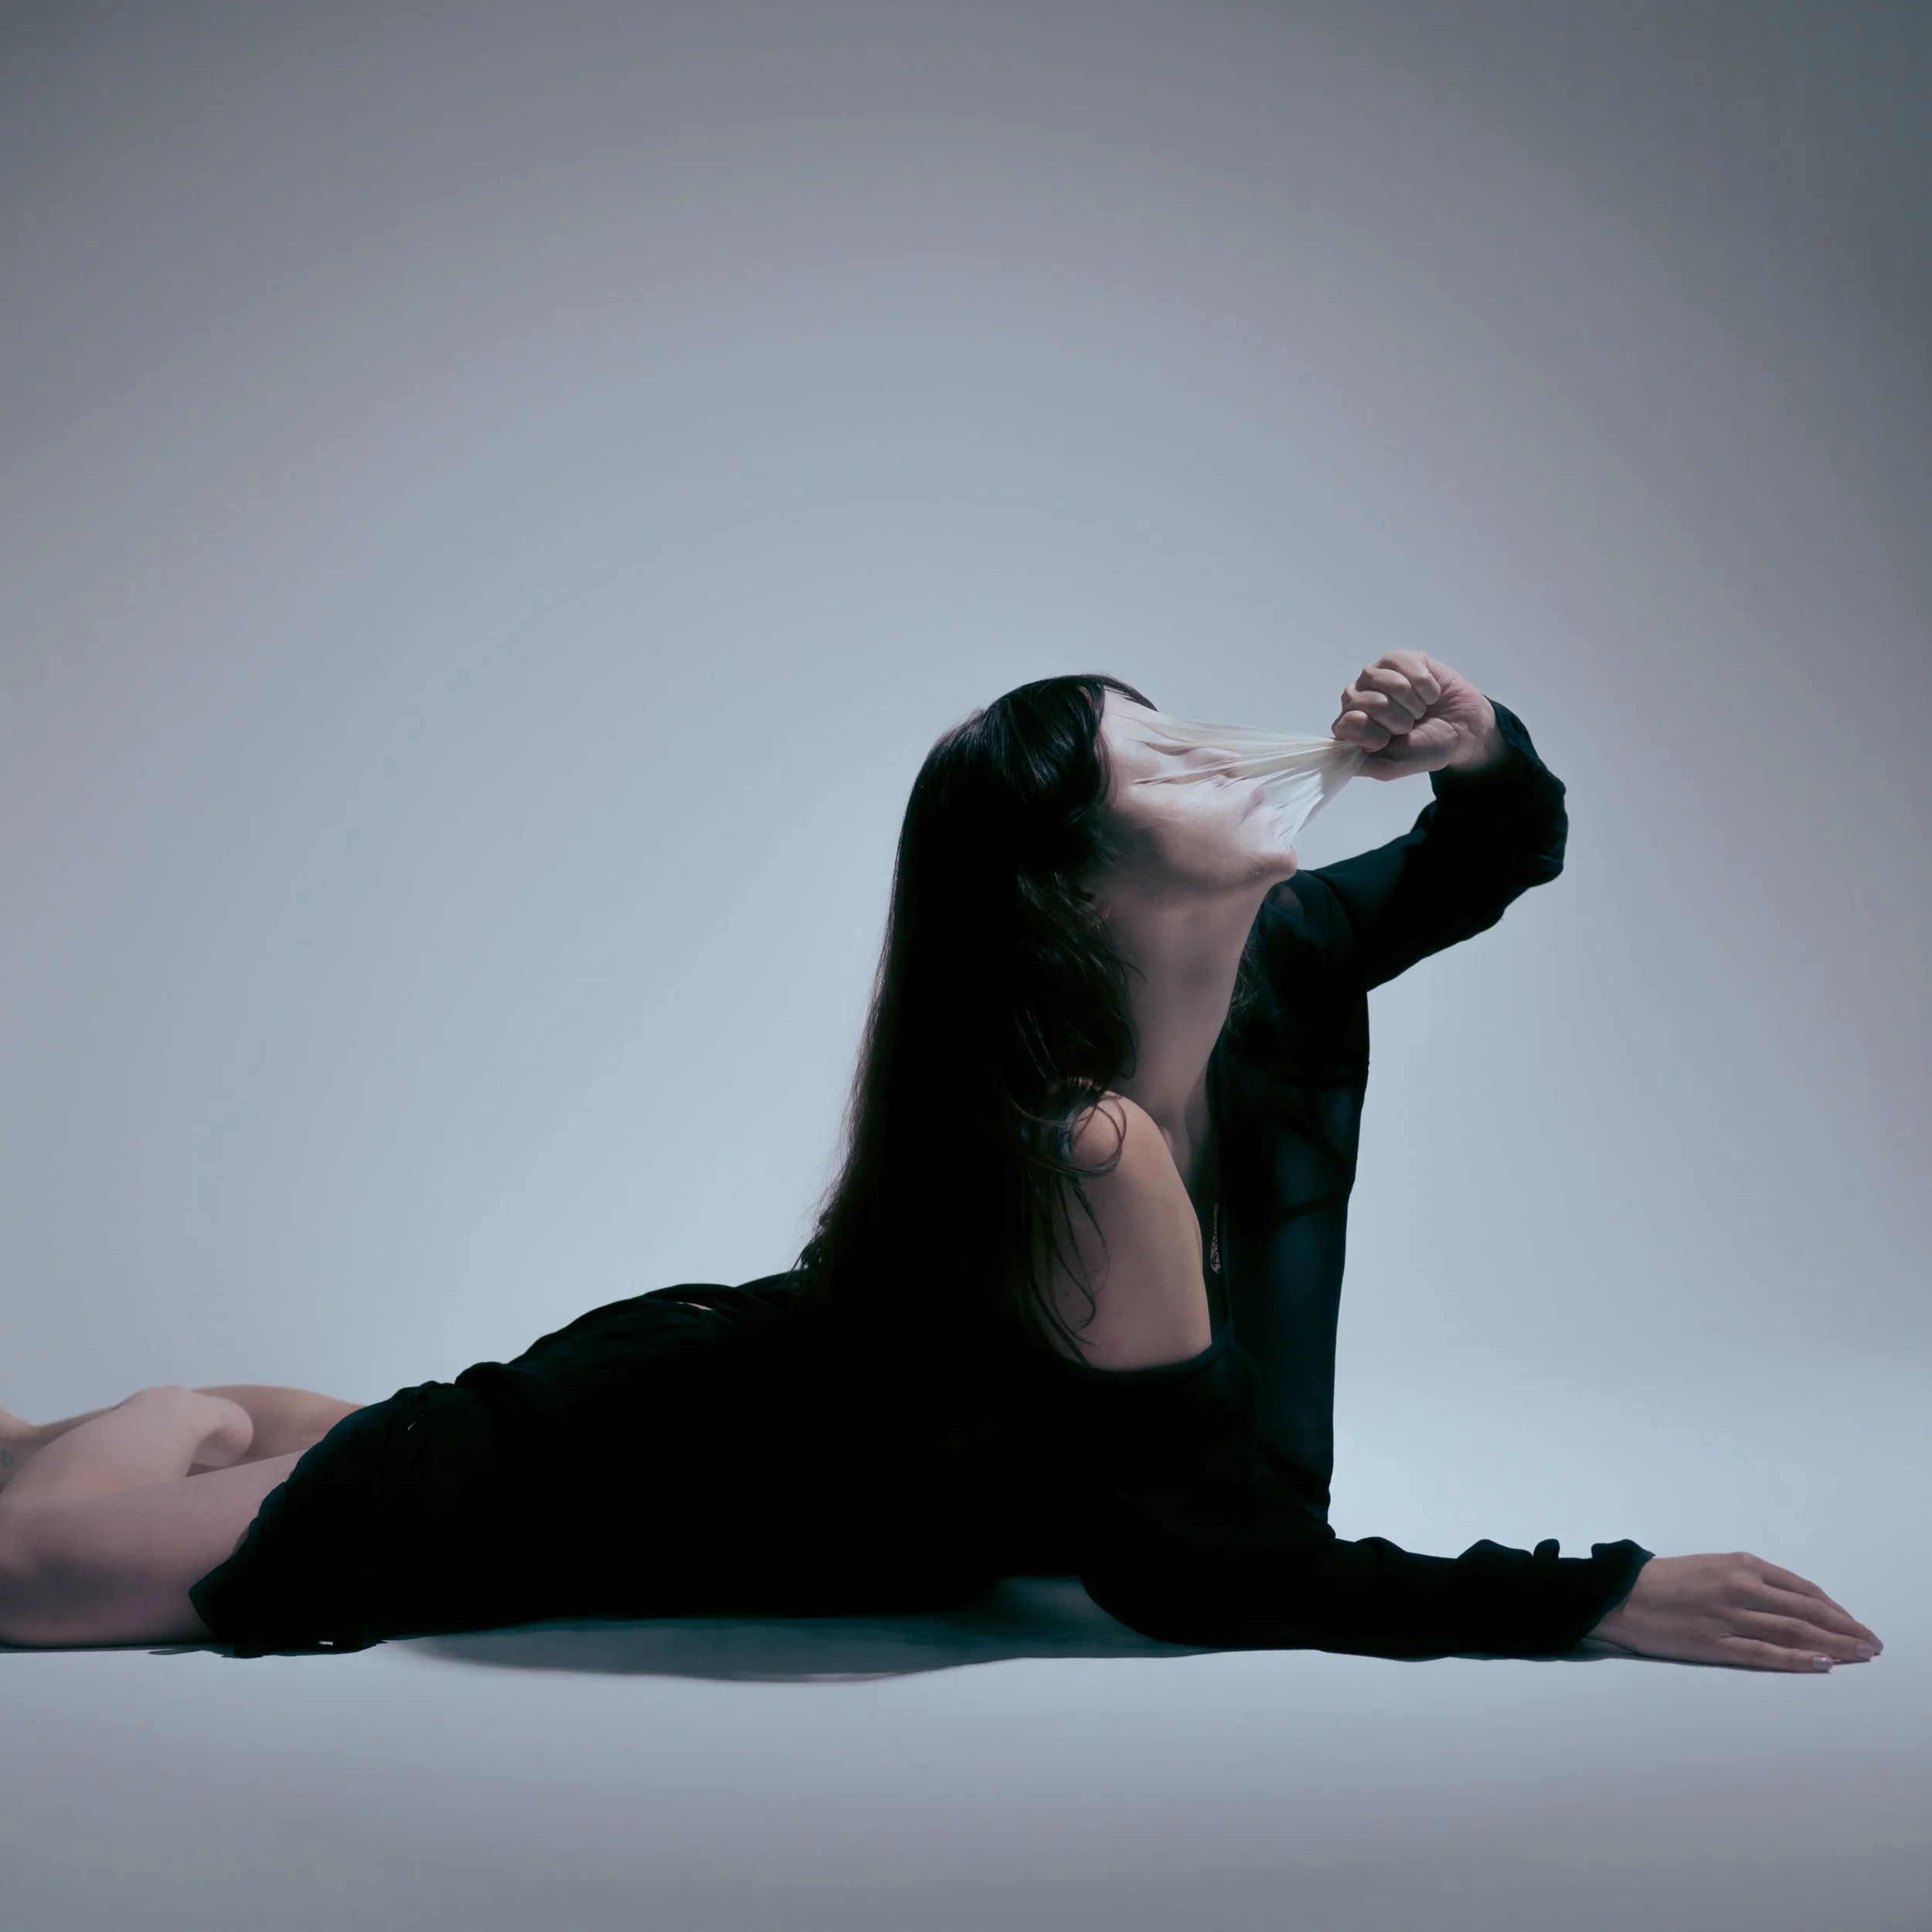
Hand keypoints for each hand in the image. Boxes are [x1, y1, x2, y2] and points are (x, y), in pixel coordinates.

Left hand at [1331, 651, 1500, 780]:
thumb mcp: (1391, 767)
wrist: (1462, 732)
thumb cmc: (1424, 747)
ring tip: (1419, 710)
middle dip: (1400, 720)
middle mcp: (1357, 696)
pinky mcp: (1400, 658)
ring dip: (1414, 704)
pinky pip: (1412, 668)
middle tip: (1409, 725)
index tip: (1387, 741)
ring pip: (1394, 684)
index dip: (1373, 734)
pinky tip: (1429, 695)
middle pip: (1373, 703)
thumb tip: (1334, 751)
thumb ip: (1361, 763)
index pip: (1347, 723)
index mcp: (1350, 724)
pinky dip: (1427, 688)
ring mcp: (1376, 674)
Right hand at [1587, 1551, 1883, 1671]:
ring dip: (1834, 1645)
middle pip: (1807, 1611)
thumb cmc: (1663, 1580)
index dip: (1835, 1608)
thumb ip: (1749, 1581)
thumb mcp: (1710, 1567)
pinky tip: (1821, 1664)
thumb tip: (1791, 1603)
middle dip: (1845, 1629)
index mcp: (1739, 1565)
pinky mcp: (1714, 1644)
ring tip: (1860, 1656)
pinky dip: (1797, 1659)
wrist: (1618, 1595)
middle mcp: (1739, 1587)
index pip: (1802, 1589)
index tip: (1855, 1623)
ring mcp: (1728, 1617)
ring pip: (1794, 1632)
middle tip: (1872, 1644)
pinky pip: (1765, 1654)